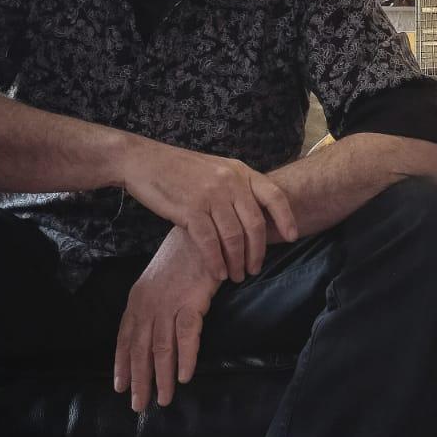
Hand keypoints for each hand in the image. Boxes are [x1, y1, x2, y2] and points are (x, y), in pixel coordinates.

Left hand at [114, 230, 221, 412]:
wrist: (203, 232)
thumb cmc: (183, 256)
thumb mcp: (158, 280)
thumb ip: (151, 305)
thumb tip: (149, 331)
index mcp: (137, 299)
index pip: (124, 337)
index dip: (121, 364)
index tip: (119, 387)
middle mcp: (148, 303)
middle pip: (140, 349)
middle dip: (139, 379)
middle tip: (139, 405)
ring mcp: (168, 303)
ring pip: (161, 348)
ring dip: (162, 377)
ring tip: (164, 399)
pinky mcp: (191, 301)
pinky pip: (186, 336)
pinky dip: (186, 358)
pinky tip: (185, 377)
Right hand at [119, 139, 297, 281]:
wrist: (144, 161)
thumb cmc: (180, 170)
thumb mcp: (216, 169)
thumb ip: (236, 187)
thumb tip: (254, 215)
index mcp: (240, 171)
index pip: (274, 195)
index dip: (287, 218)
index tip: (292, 236)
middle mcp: (230, 182)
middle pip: (255, 224)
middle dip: (257, 252)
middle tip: (254, 269)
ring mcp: (211, 195)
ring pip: (234, 237)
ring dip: (237, 262)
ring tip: (236, 276)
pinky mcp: (190, 209)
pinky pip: (210, 243)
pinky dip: (216, 262)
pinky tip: (218, 273)